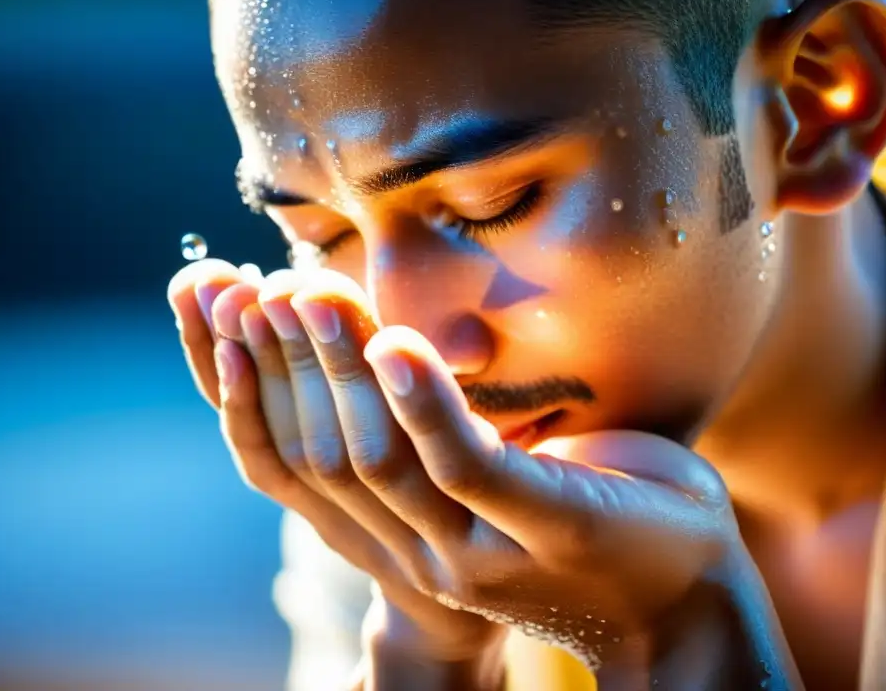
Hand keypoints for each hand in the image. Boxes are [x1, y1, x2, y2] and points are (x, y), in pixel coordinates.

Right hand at [170, 262, 792, 687]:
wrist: (679, 604)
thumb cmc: (579, 515)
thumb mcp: (481, 476)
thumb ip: (425, 430)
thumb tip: (378, 344)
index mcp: (388, 534)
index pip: (279, 461)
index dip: (234, 384)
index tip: (206, 303)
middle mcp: (411, 551)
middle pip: (312, 452)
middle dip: (270, 364)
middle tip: (240, 281)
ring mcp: (473, 546)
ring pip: (376, 454)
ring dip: (337, 366)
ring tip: (307, 291)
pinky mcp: (543, 524)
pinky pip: (464, 463)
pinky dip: (424, 401)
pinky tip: (397, 341)